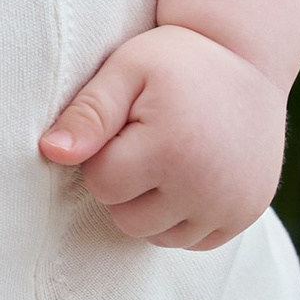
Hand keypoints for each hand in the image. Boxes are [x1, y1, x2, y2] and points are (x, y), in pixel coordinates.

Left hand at [38, 23, 286, 249]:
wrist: (248, 58)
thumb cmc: (176, 59)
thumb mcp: (125, 70)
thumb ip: (87, 113)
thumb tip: (51, 152)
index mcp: (170, 150)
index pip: (101, 184)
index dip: (104, 153)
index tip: (127, 124)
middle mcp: (206, 187)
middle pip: (127, 219)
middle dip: (126, 184)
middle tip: (148, 140)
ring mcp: (232, 207)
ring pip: (159, 237)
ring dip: (152, 206)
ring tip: (169, 157)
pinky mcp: (246, 215)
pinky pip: (194, 241)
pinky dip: (183, 217)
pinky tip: (189, 177)